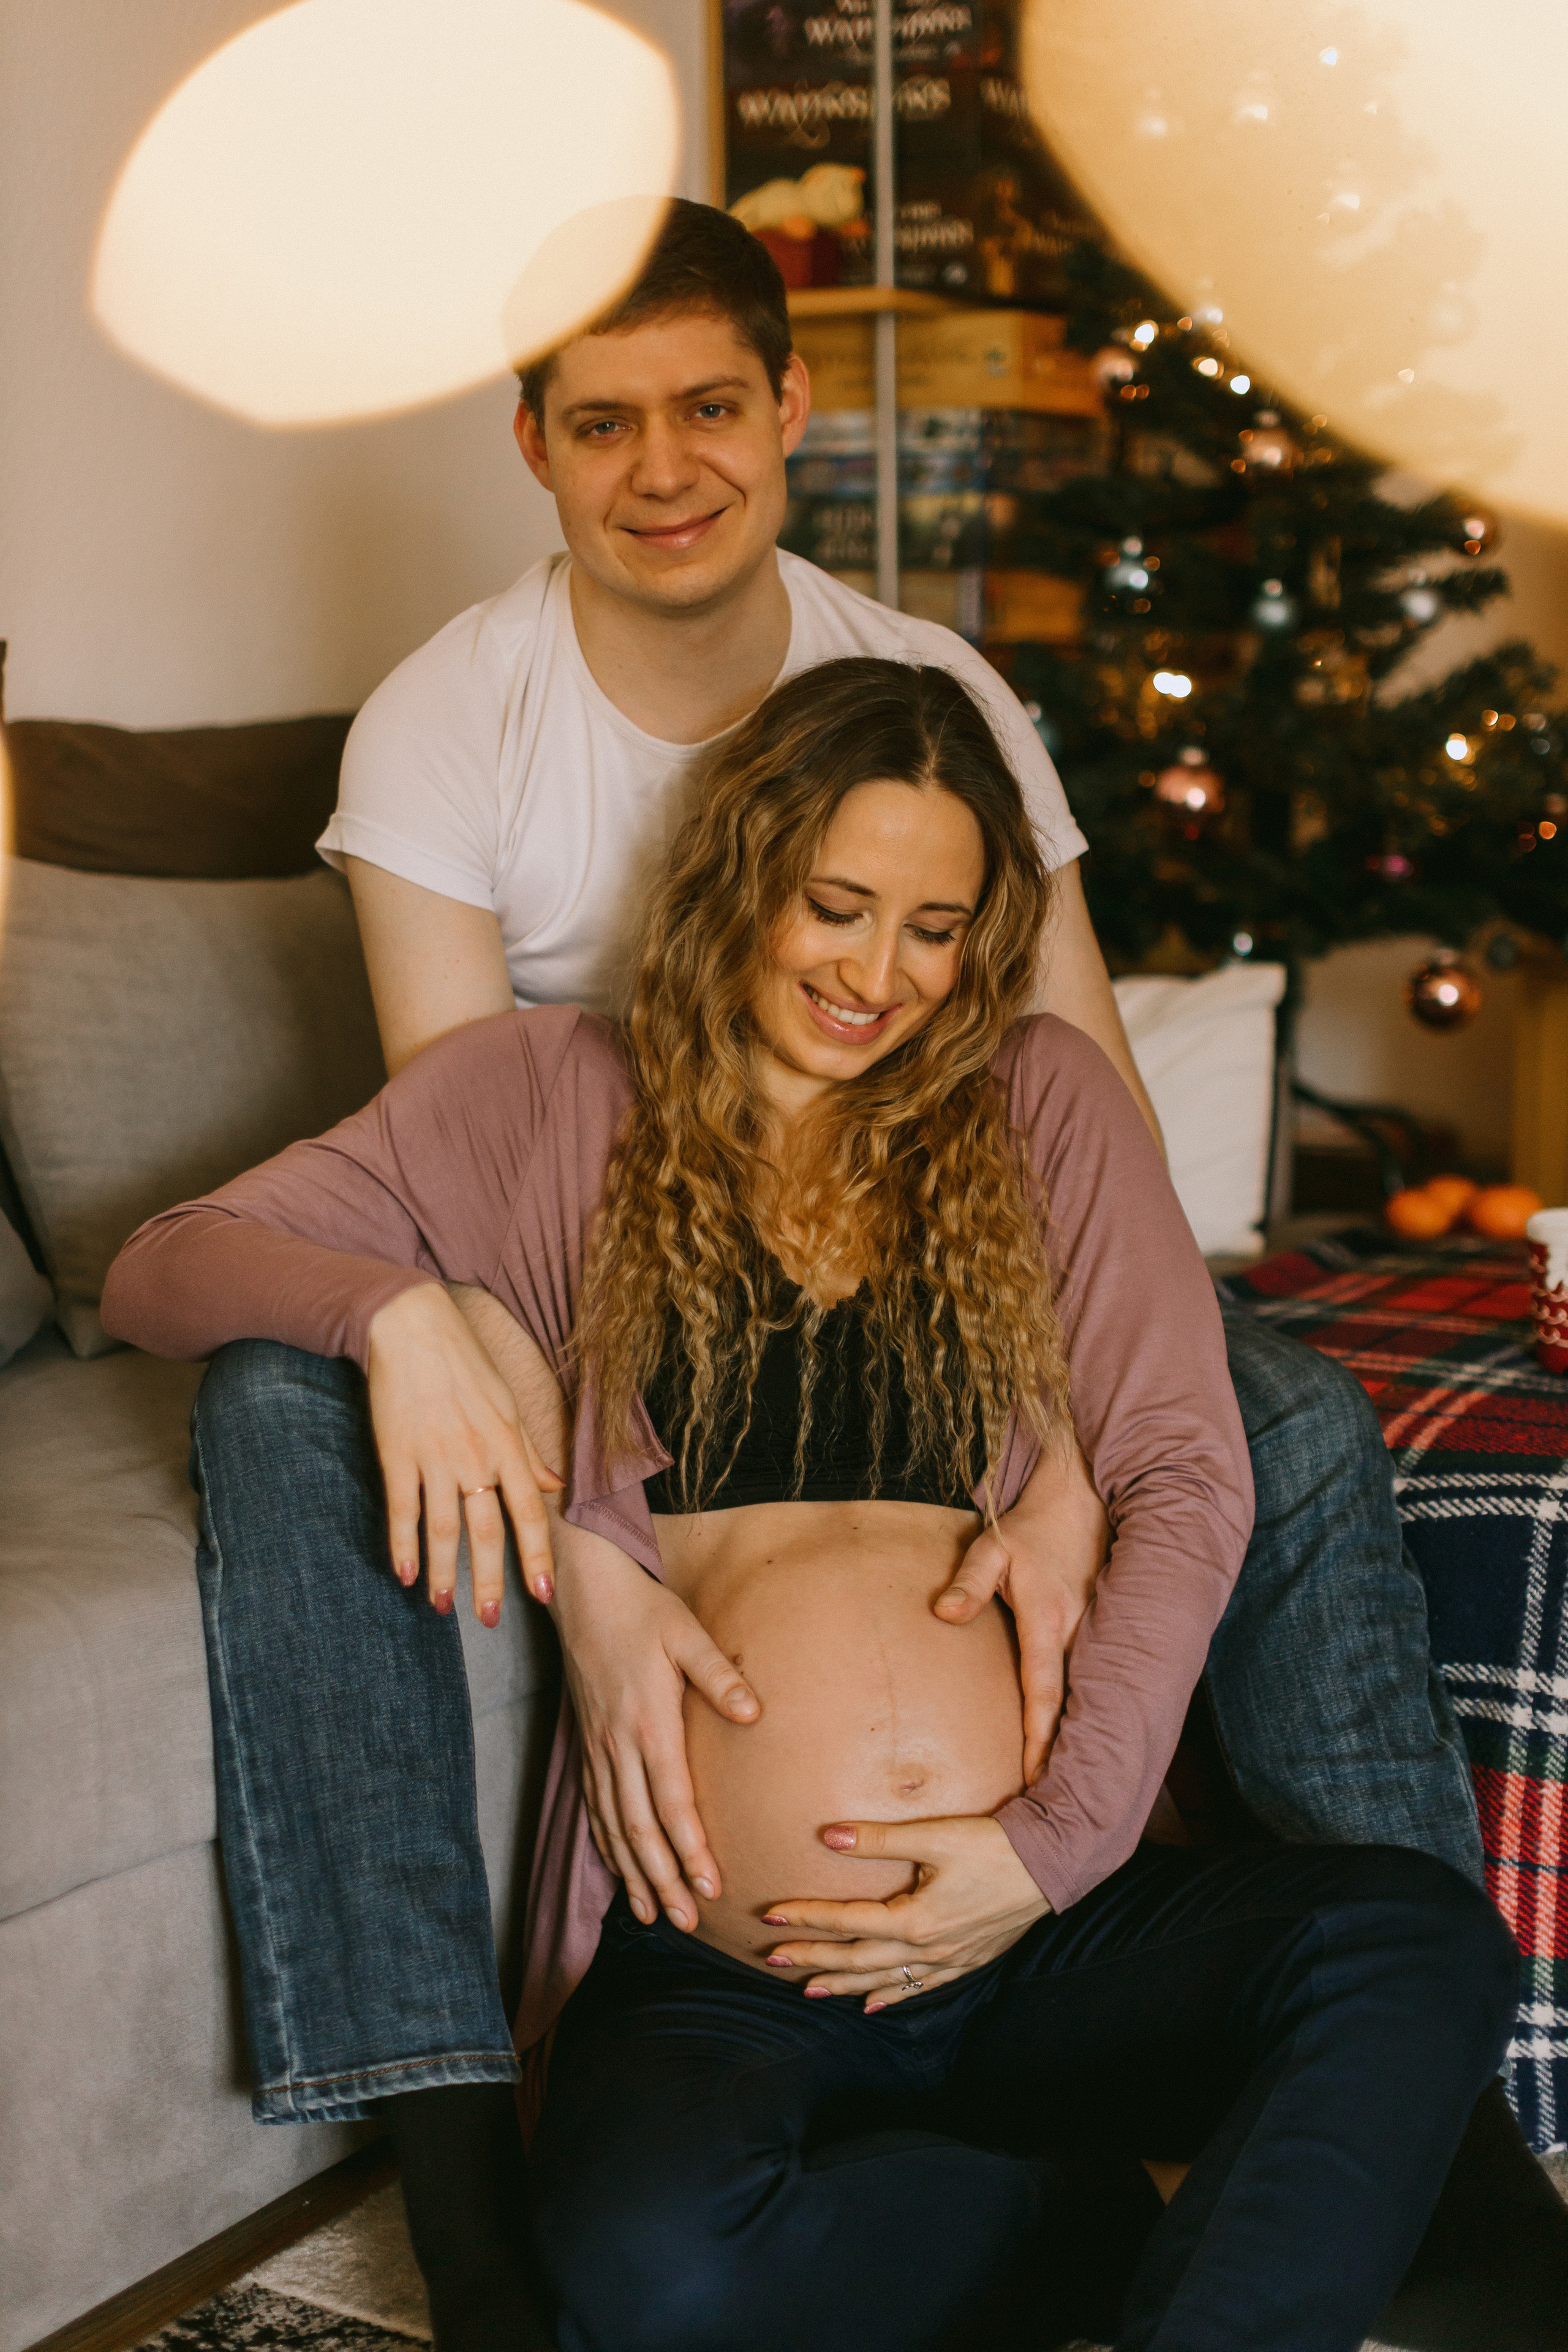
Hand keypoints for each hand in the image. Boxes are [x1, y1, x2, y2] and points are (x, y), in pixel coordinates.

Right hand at [366, 1283, 563, 1623]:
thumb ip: (528, 1453)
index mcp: (507, 1444)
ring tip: (442, 1607)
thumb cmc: (465, 1362)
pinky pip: (402, 1509)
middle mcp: (476, 1457)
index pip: (529, 1513)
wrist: (411, 1326)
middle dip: (489, 1580)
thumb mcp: (508, 1404)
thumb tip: (555, 1487)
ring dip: (442, 1573)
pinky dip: (401, 1545)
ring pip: (442, 1530)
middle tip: (488, 1620)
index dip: (537, 1557)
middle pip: (487, 1531)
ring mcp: (435, 1457)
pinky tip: (402, 1574)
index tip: (544, 1595)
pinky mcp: (397, 1454)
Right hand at [550, 1536, 760, 1933]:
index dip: (690, 1849)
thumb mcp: (686, 1631)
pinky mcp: (586, 1743)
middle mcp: (618, 1744)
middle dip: (663, 1879)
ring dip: (634, 1873)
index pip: (672, 1802)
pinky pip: (594, 1806)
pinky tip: (620, 1869)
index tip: (710, 1887)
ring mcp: (597, 1747)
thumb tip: (754, 1712)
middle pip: (639, 1828)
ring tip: (654, 1914)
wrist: (582, 1590)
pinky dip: (606, 1844)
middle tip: (685, 1923)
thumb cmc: (642, 1608)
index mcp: (648, 1722)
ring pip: (613, 1825)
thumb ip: (719, 1675)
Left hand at [760, 1815, 1048, 2011]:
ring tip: (809, 1990)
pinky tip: (873, 2003)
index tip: (770, 1917)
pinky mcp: (968, 1960)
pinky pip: (920, 1987)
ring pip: (884, 1980)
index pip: (847, 1922)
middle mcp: (929, 1949)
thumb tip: (828, 1837)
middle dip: (813, 1959)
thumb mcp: (934, 1836)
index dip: (806, 1919)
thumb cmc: (994, 1844)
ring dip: (844, 1985)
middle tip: (772, 1959)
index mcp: (916, 1921)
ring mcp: (949, 1960)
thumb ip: (878, 1839)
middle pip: (857, 1959)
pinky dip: (891, 1995)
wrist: (1052, 1863)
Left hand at [933, 1439, 1107, 1781]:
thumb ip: (968, 1583)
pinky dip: (1087, 1711)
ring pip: (1085, 1695)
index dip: (1040, 1735)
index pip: (1044, 1690)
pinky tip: (1081, 1742)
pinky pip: (1091, 1678)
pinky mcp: (1098, 1630)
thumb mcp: (992, 1547)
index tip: (1037, 1776)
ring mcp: (1092, 1633)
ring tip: (1071, 1788)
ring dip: (1078, 1738)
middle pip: (1071, 1706)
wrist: (1078, 1500)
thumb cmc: (1029, 1528)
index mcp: (1047, 1618)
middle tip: (1058, 1804)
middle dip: (1065, 1755)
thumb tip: (943, 1614)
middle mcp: (1076, 1633)